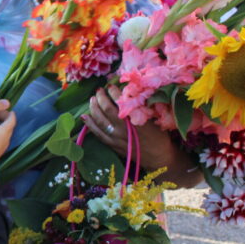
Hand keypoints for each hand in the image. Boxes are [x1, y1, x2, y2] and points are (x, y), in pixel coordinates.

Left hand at [82, 86, 199, 183]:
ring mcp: (116, 137)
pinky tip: (85, 116)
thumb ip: (141, 106)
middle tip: (100, 90)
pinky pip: (97, 133)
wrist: (158, 157)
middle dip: (101, 97)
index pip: (119, 101)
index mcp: (135, 119)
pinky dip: (90, 124)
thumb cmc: (159, 136)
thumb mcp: (153, 118)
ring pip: (99, 120)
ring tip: (92, 99)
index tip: (111, 86)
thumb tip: (130, 92)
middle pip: (106, 109)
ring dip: (94, 108)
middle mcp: (123, 128)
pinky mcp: (112, 145)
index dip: (113, 92)